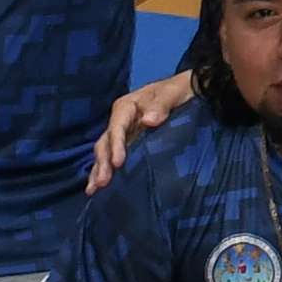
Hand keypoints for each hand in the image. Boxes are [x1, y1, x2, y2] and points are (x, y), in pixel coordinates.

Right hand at [94, 68, 198, 188]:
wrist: (187, 91)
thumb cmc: (178, 90)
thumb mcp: (173, 93)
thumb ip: (162, 104)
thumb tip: (148, 120)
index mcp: (127, 106)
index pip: (117, 127)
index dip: (116, 145)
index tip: (118, 163)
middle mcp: (120, 120)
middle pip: (107, 142)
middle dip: (103, 162)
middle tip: (101, 183)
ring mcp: (124, 133)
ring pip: (105, 152)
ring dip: (99, 170)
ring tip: (93, 190)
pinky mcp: (129, 144)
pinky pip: (113, 157)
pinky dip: (105, 171)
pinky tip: (99, 189)